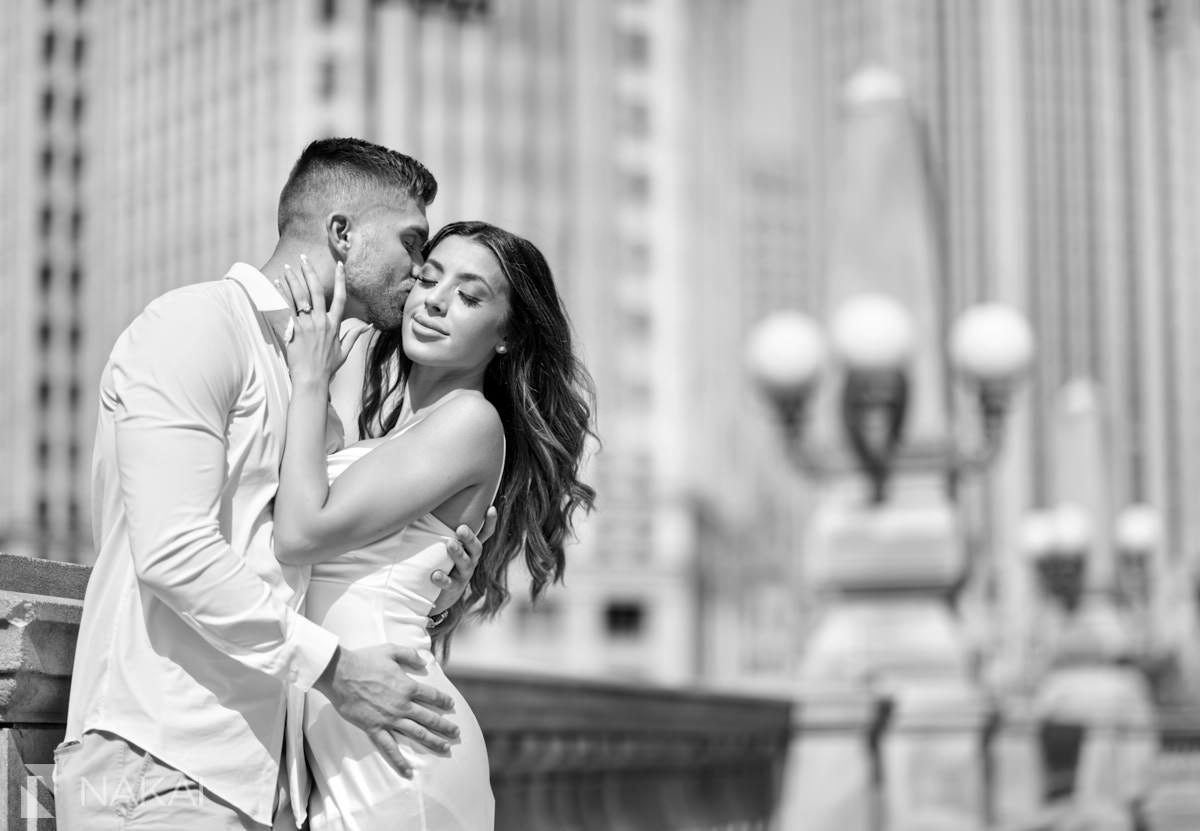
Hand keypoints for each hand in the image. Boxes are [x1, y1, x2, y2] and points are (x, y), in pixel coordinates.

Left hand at [277, 257, 369, 384]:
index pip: (340, 297)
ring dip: (293, 279)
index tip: (340, 265)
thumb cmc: (328, 368)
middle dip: (309, 272)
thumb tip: (368, 326)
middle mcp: (321, 321)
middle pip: (316, 291)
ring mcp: (307, 325)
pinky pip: (286, 308)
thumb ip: (354, 336)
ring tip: (288, 266)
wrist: (312, 380)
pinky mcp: (293, 330)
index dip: (340, 280)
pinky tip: (277, 283)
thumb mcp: (344, 351)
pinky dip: (282, 295)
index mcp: (334, 325)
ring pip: (300, 296)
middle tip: (303, 258)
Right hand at [313, 644, 458, 777]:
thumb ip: (409, 654)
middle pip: (429, 718)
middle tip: (456, 733)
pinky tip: (409, 771)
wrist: (340, 674)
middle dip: (445, 726)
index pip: (432, 696)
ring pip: (417, 733)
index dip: (443, 701)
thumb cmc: (364, 660)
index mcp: (407, 686)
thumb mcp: (390, 650)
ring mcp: (389, 719)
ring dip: (433, 741)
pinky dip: (400, 761)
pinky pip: (389, 748)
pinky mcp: (374, 728)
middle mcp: (402, 705)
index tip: (451, 705)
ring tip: (445, 748)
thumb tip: (424, 661)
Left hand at [430, 507, 496, 614]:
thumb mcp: (448, 548)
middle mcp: (471, 561)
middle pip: (476, 548)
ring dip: (458, 553)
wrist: (439, 597)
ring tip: (449, 544)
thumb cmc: (443, 564)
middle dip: (470, 537)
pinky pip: (449, 584)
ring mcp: (463, 575)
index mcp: (470, 549)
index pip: (484, 534)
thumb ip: (444, 530)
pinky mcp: (452, 589)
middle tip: (461, 528)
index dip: (490, 523)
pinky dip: (443, 579)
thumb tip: (432, 503)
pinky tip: (435, 575)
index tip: (491, 508)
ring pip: (465, 564)